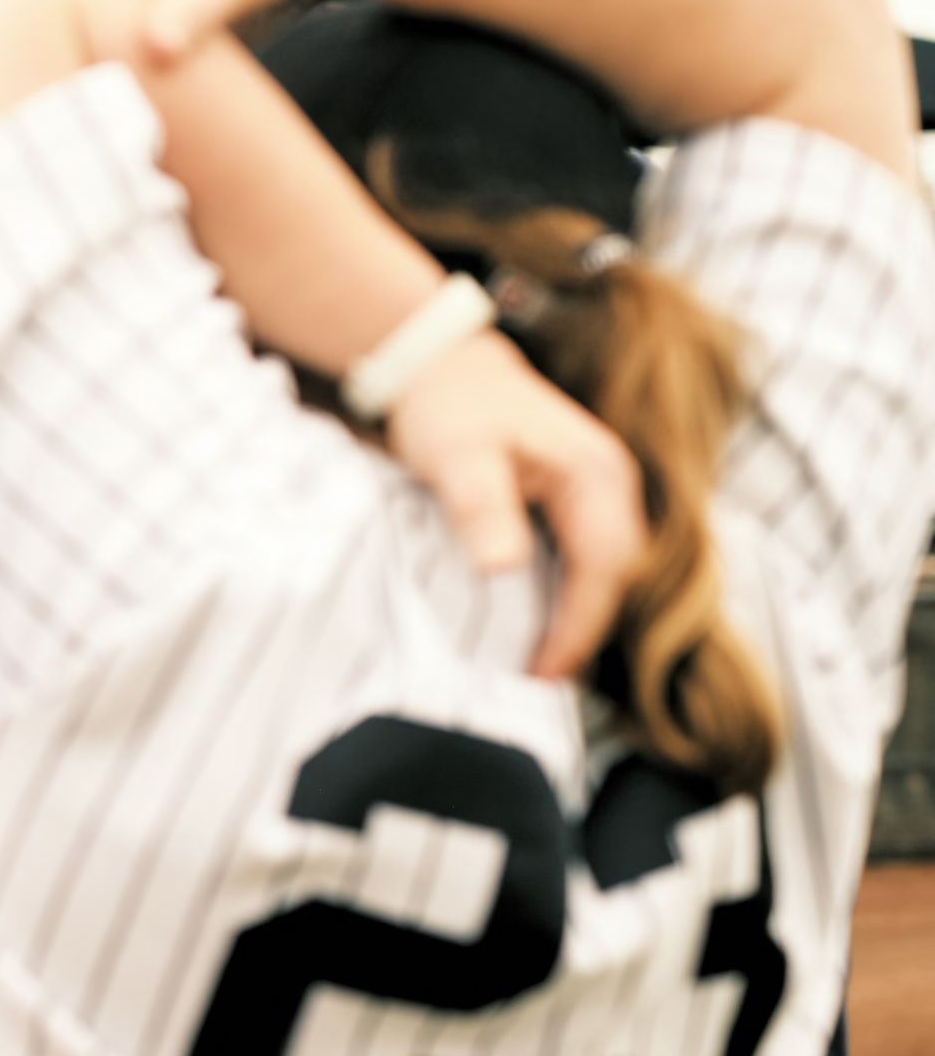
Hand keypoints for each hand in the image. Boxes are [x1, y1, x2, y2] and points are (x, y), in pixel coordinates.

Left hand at [379, 328, 647, 680]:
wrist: (442, 368)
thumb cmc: (450, 409)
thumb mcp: (459, 460)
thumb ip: (482, 510)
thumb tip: (502, 567)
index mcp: (598, 475)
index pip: (606, 568)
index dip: (578, 626)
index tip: (542, 673)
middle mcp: (611, 486)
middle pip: (613, 577)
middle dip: (580, 633)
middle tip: (533, 687)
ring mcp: (597, 495)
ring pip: (600, 574)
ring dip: (572, 621)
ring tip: (530, 672)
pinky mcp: (574, 505)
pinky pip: (578, 563)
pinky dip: (559, 600)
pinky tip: (527, 630)